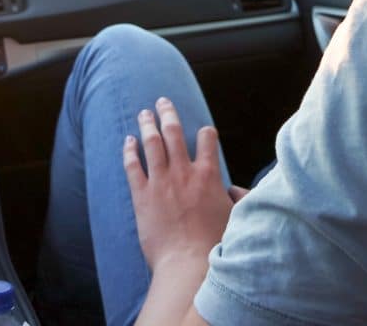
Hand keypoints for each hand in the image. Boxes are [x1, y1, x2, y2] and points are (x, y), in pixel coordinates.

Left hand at [124, 98, 233, 271]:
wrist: (187, 263)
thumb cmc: (214, 245)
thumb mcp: (236, 217)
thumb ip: (238, 199)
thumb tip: (236, 191)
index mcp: (208, 175)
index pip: (207, 139)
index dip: (205, 132)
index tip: (202, 131)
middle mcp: (183, 172)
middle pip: (174, 132)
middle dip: (168, 113)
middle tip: (163, 102)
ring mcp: (160, 182)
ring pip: (151, 143)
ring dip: (147, 125)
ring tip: (144, 113)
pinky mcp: (142, 196)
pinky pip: (133, 166)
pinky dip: (129, 151)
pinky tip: (127, 141)